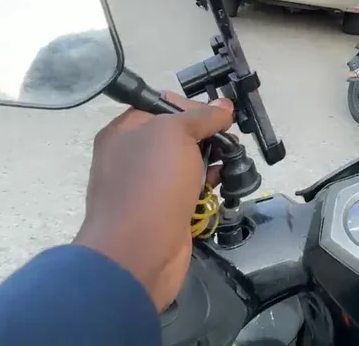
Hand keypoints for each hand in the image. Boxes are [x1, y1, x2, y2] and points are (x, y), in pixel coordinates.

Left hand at [72, 93, 233, 311]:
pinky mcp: (164, 209)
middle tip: (231, 140)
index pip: (163, 104)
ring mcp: (148, 185)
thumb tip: (223, 107)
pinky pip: (190, 187)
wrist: (137, 253)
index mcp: (125, 131)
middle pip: (178, 133)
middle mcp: (133, 155)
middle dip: (208, 134)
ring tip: (233, 161)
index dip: (193, 106)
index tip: (221, 115)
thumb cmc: (151, 185)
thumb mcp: (175, 135)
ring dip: (213, 158)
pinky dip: (208, 183)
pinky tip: (223, 183)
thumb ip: (200, 117)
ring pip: (187, 161)